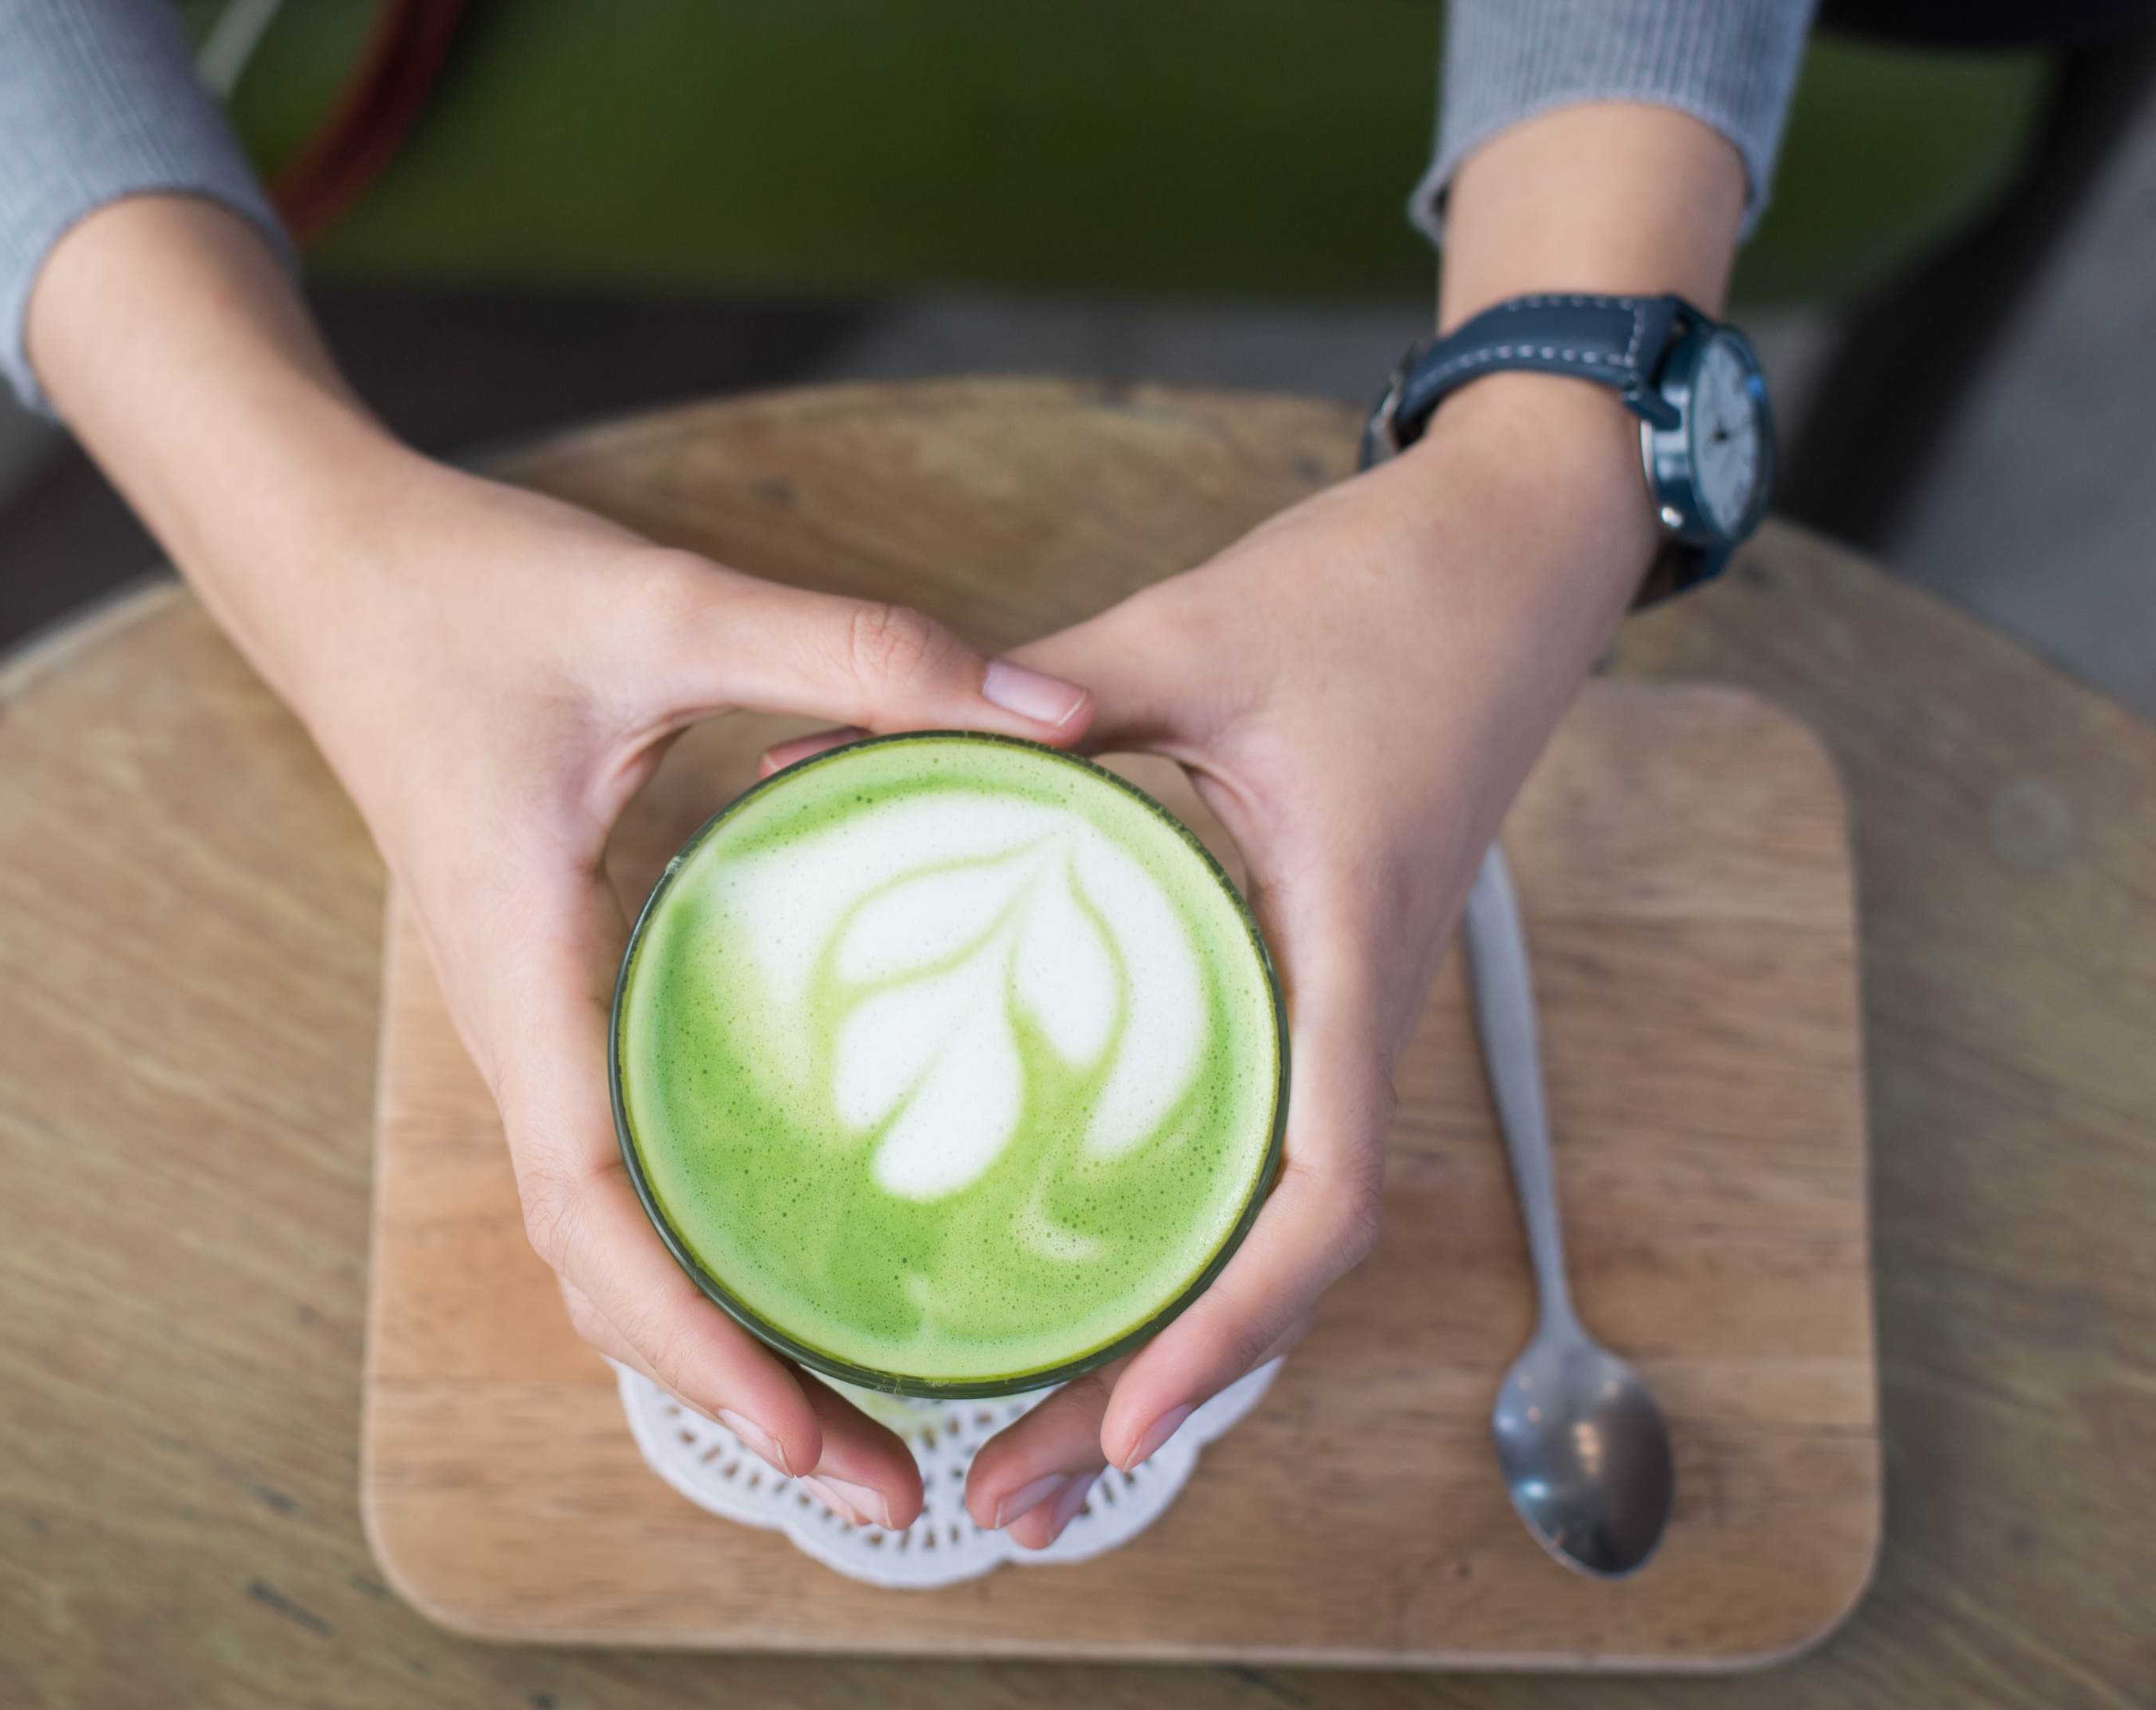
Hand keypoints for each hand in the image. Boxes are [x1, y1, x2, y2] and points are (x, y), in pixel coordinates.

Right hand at [27, 196, 1095, 1530]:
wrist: (339, 575)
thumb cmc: (478, 594)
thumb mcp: (671, 602)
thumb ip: (857, 654)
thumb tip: (1058, 722)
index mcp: (527, 965)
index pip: (595, 1201)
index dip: (695, 1334)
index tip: (807, 1432)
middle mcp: (515, 1029)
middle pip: (602, 1271)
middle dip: (728, 1396)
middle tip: (885, 1495)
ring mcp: (526, 1028)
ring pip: (602, 1239)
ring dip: (709, 1349)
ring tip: (851, 1440)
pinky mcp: (550, 1002)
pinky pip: (609, 1174)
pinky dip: (685, 1265)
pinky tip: (784, 1285)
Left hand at [934, 375, 1656, 1545]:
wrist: (1522, 550)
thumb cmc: (1382, 589)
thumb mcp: (1190, 633)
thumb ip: (1027, 696)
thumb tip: (829, 755)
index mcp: (1348, 939)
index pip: (1320, 1189)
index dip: (1229, 1324)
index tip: (1127, 1425)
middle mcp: (1359, 1005)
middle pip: (1282, 1262)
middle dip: (1159, 1396)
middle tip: (1014, 1506)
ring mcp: (1346, 1005)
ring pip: (1271, 1226)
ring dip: (1167, 1346)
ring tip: (1030, 1450)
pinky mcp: (1320, 980)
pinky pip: (1261, 1148)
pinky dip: (1183, 1244)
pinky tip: (1084, 1281)